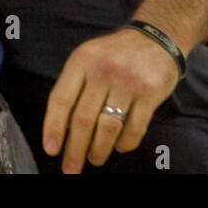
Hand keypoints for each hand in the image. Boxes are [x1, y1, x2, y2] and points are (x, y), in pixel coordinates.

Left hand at [42, 27, 181, 172]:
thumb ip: (74, 85)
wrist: (156, 38)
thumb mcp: (88, 57)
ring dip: (99, 150)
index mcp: (81, 60)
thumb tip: (60, 128)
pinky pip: (134, 128)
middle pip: (83, 119)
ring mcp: (127, 81)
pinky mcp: (150, 92)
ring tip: (95, 159)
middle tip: (70, 168)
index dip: (54, 127)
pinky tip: (119, 146)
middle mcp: (102, 70)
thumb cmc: (115, 54)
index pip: (61, 99)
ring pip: (108, 127)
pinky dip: (125, 144)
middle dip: (75, 149)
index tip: (51, 150)